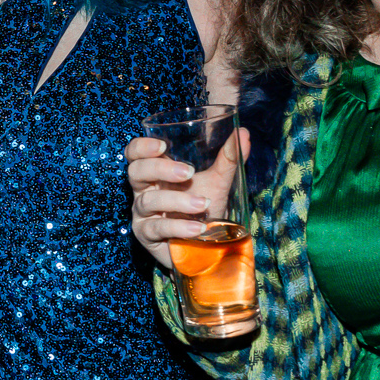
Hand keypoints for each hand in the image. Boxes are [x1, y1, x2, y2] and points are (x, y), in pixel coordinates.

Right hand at [126, 130, 244, 269]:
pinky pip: (157, 228)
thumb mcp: (218, 181)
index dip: (141, 147)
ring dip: (177, 201)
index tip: (163, 146)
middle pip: (136, 171)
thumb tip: (243, 133)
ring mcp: (142, 213)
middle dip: (160, 169)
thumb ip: (228, 158)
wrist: (206, 245)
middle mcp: (144, 190)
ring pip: (149, 201)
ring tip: (203, 204)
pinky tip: (198, 227)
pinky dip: (178, 226)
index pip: (135, 153)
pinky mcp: (146, 235)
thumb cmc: (204, 209)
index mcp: (155, 171)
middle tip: (189, 172)